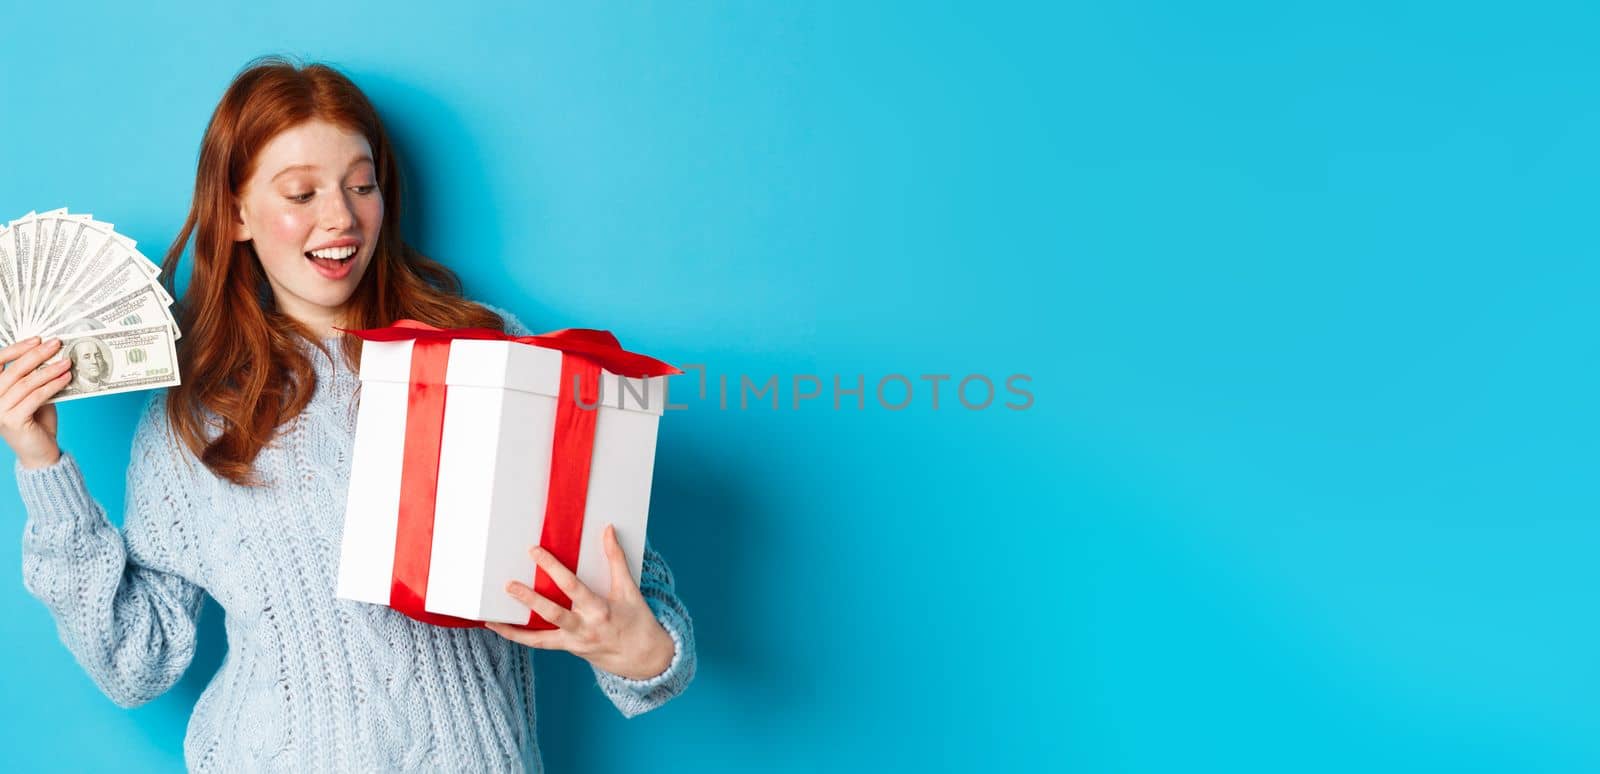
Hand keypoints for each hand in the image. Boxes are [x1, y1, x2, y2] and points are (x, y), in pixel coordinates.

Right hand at [0, 337, 71, 468]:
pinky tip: (66, 378)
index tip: (37, 339)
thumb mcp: (34, 394)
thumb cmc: (37, 421)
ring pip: (26, 383)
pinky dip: (52, 386)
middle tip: (56, 344)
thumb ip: (35, 378)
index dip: (16, 349)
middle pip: (13, 371)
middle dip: (37, 354)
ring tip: (67, 361)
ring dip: (49, 370)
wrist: (39, 452)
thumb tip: (51, 353)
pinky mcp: (12, 421)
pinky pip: (35, 397)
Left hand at [486, 524, 675, 680]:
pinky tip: (502, 628)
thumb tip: (608, 530)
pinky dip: (520, 637)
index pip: (572, 586)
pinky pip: (540, 644)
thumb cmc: (638, 621)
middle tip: (508, 584)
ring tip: (491, 619)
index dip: (552, 568)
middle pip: (552, 614)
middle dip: (529, 600)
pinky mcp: (568, 650)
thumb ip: (616, 559)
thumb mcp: (629, 589)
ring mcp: (575, 643)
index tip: (535, 551)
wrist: (645, 659)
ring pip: (539, 638)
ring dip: (514, 629)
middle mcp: (585, 628)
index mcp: (600, 610)